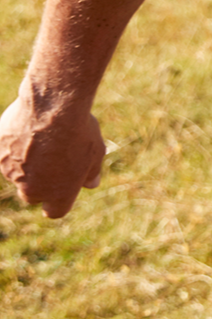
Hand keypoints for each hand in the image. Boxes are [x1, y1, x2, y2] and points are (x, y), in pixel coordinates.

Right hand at [0, 91, 105, 218]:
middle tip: (55, 157)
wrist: (52, 107)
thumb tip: (90, 184)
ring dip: (27, 160)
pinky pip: (6, 152)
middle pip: (33, 194)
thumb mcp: (95, 151)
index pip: (55, 211)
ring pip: (18, 171)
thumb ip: (90, 173)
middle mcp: (31, 189)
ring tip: (44, 134)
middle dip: (42, 181)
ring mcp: (10, 172)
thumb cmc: (79, 130)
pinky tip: (28, 125)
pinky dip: (14, 143)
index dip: (58, 200)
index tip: (63, 188)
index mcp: (57, 194)